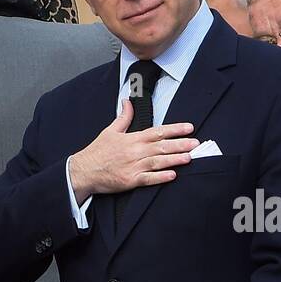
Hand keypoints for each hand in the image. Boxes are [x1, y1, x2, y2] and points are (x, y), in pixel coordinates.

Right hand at [68, 100, 198, 201]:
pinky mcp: (130, 180)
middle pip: (162, 146)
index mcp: (132, 139)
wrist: (84, 170)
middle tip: (196, 143)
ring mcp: (133, 166)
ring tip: (190, 157)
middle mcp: (135, 151)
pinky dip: (161, 177)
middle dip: (180, 144)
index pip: (157, 131)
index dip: (174, 129)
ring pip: (158, 162)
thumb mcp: (110, 130)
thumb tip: (127, 101)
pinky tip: (173, 175)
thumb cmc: (98, 151)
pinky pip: (148, 179)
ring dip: (175, 159)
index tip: (189, 128)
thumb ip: (123, 117)